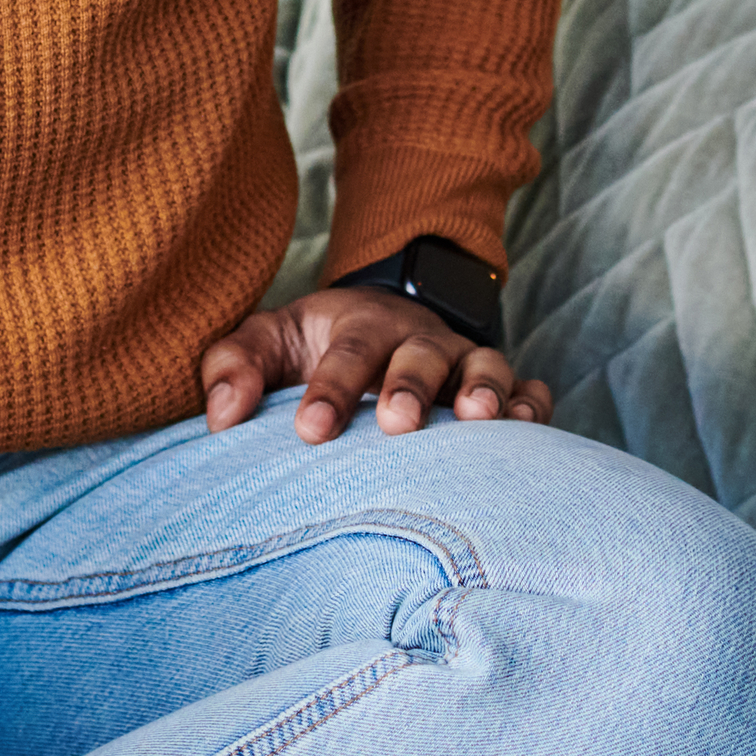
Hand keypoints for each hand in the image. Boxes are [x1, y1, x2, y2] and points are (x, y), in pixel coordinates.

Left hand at [198, 282, 555, 441]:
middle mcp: (417, 339)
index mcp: (360, 325)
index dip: (331, 388)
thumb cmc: (313, 349)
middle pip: (421, 353)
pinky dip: (533, 405)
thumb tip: (221, 414)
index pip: (347, 350)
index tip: (309, 431)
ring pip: (484, 365)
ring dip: (484, 389)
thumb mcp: (267, 342)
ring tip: (478, 419)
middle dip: (410, 385)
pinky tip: (528, 428)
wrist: (375, 326)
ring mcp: (464, 363)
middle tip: (397, 422)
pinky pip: (529, 390)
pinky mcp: (500, 388)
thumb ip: (232, 367)